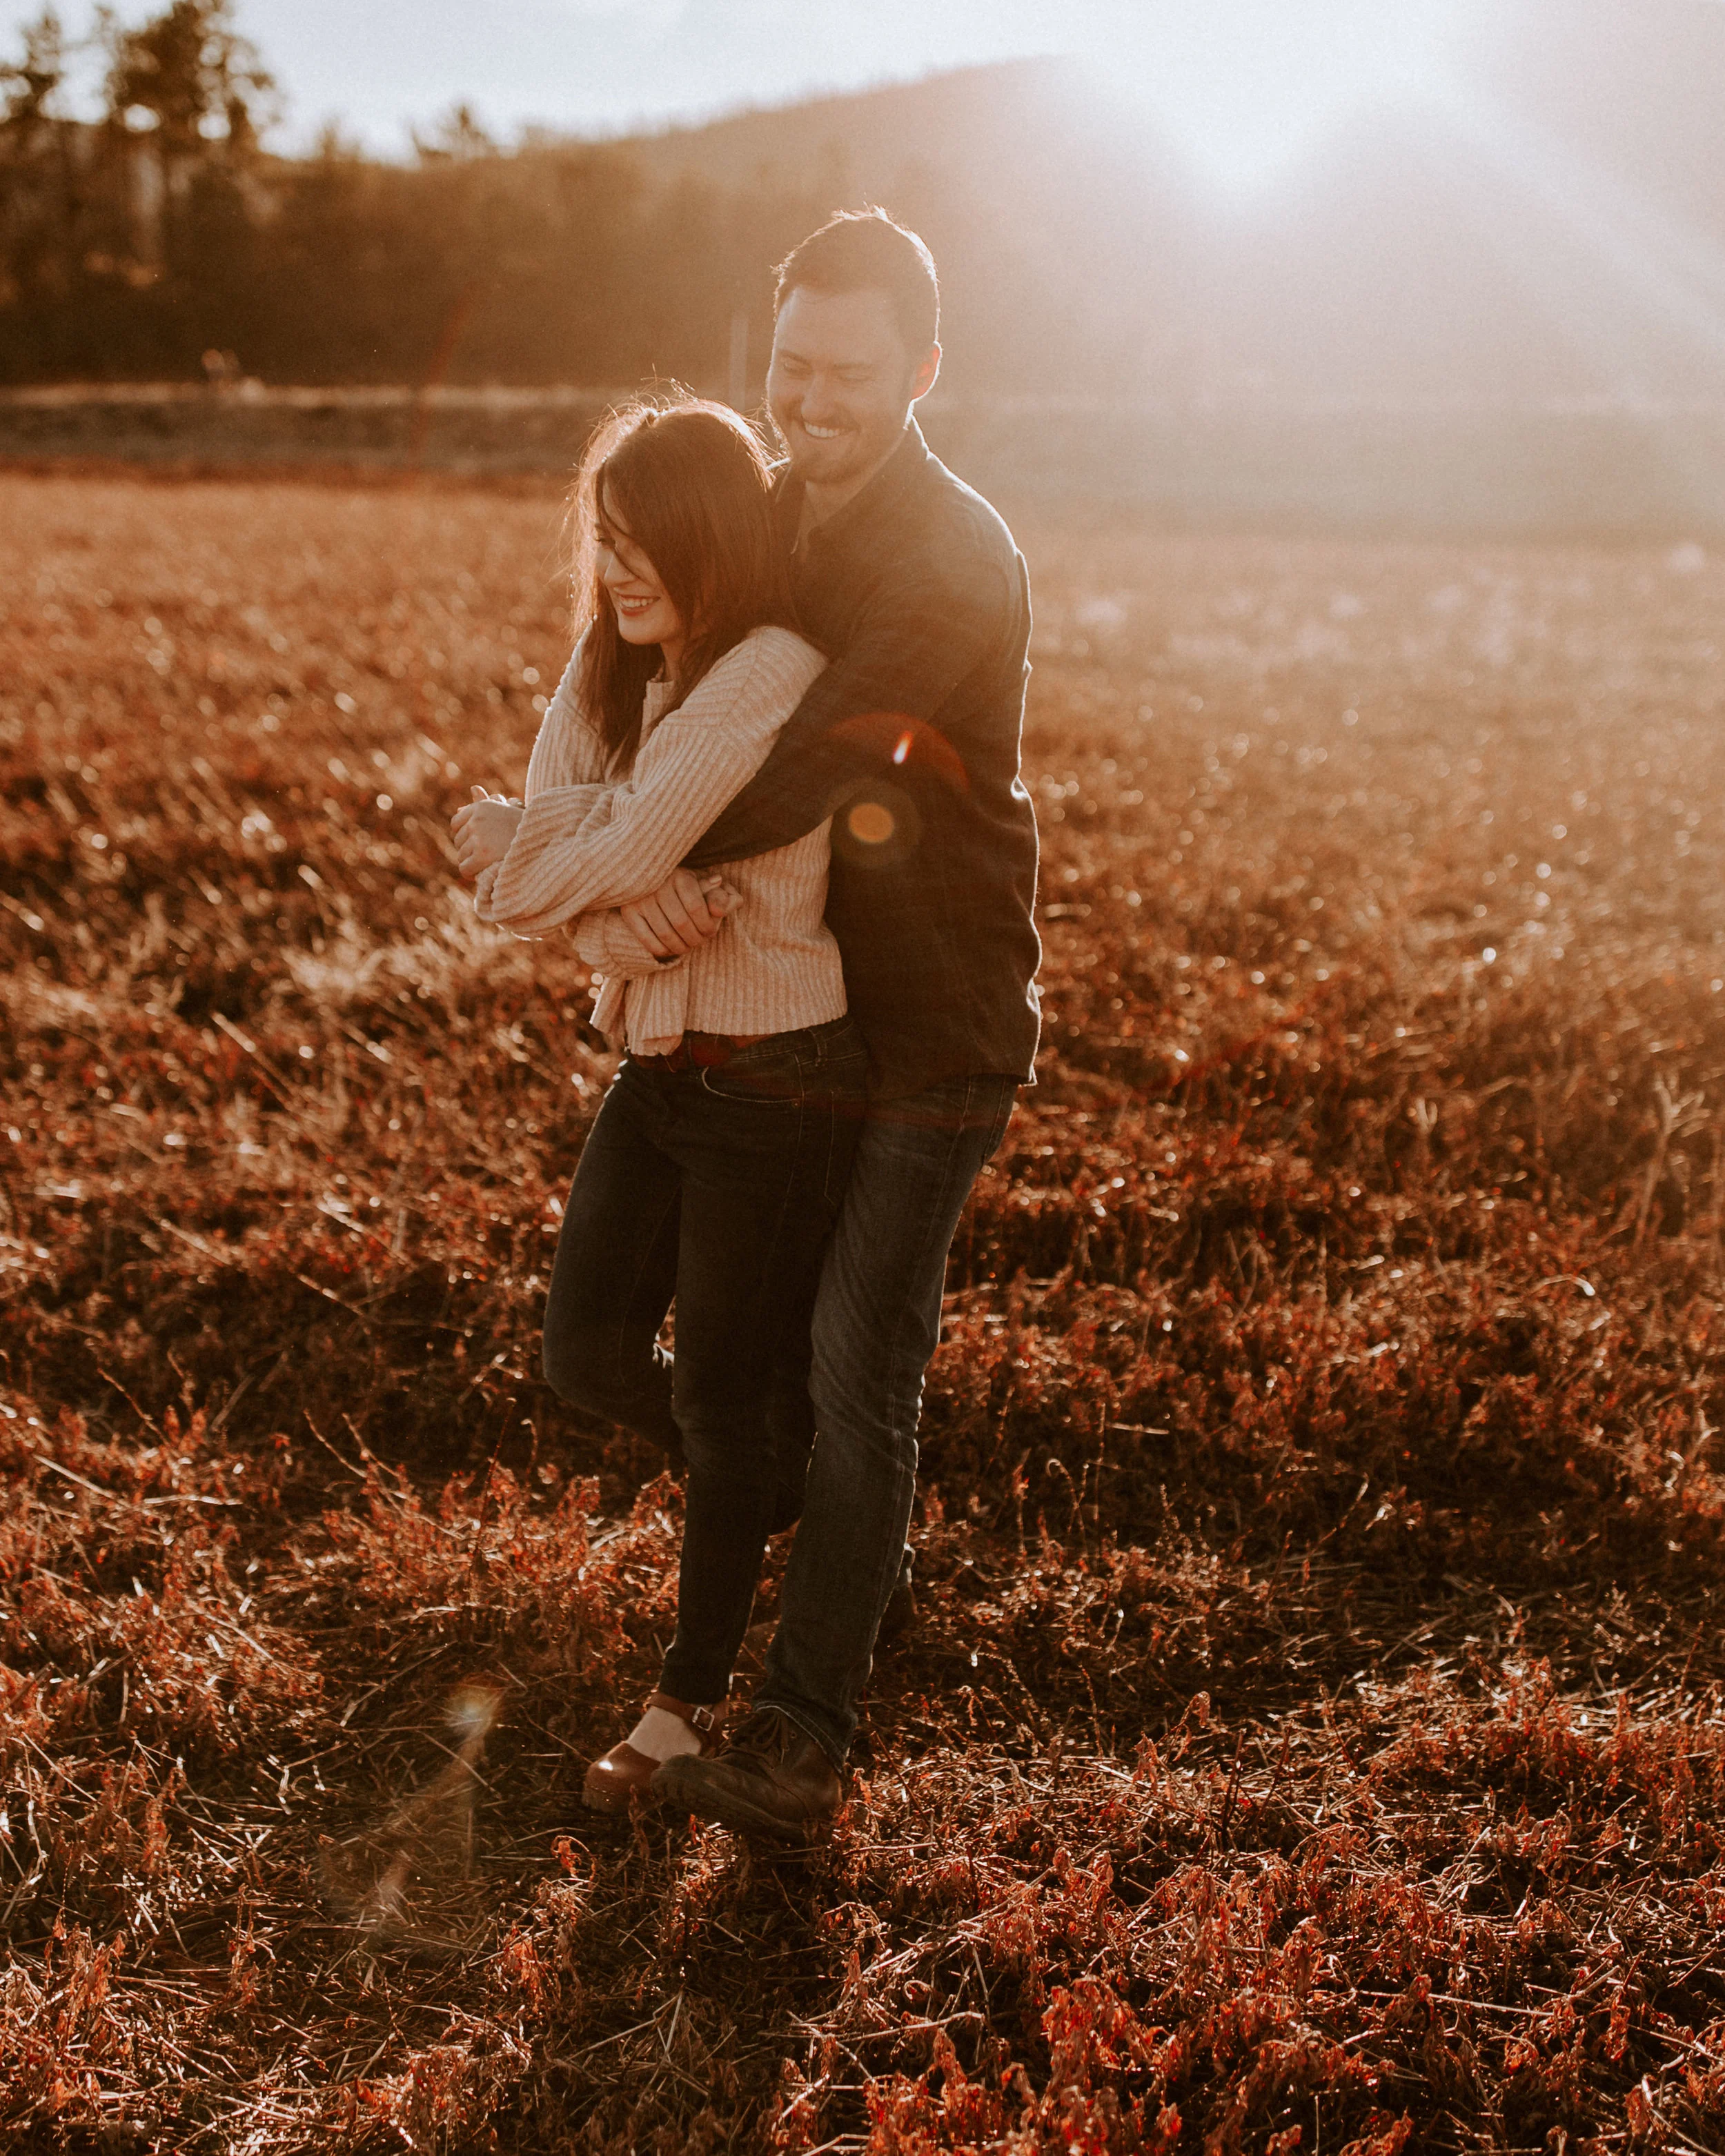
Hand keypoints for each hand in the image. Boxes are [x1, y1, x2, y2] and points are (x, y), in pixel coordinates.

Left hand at [451, 787, 523, 879]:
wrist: (545, 840)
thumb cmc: (526, 826)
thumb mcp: (505, 807)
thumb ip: (485, 801)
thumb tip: (465, 800)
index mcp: (481, 807)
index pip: (456, 822)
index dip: (465, 835)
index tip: (475, 842)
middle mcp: (477, 820)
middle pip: (458, 840)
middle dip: (469, 849)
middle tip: (484, 856)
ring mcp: (479, 837)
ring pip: (461, 856)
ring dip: (471, 862)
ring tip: (486, 865)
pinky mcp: (483, 855)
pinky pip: (465, 868)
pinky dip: (470, 873)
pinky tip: (479, 875)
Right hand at [619, 868, 734, 959]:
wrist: (653, 882)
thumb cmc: (687, 888)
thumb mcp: (707, 887)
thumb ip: (721, 896)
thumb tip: (718, 906)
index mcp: (680, 876)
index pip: (697, 907)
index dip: (707, 926)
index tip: (710, 932)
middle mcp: (659, 885)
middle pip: (681, 923)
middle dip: (695, 939)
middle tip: (699, 942)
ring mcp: (641, 899)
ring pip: (665, 934)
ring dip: (680, 947)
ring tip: (687, 946)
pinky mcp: (628, 912)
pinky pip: (648, 940)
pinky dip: (663, 950)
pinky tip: (671, 948)